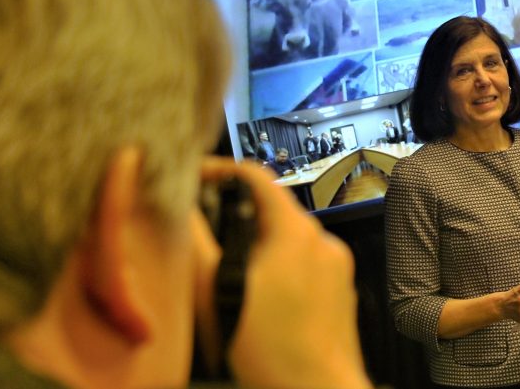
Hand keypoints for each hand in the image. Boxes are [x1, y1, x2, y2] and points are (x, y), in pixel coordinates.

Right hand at [198, 157, 370, 388]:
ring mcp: (336, 268)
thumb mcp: (218, 293)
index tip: (196, 177)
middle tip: (206, 235)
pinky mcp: (340, 292)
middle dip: (236, 217)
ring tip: (230, 279)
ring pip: (288, 242)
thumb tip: (179, 210)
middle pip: (272, 210)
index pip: (256, 176)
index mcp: (295, 231)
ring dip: (258, 250)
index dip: (221, 169)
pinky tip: (260, 303)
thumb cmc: (273, 350)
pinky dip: (280, 273)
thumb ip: (197, 244)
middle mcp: (322, 242)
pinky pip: (305, 268)